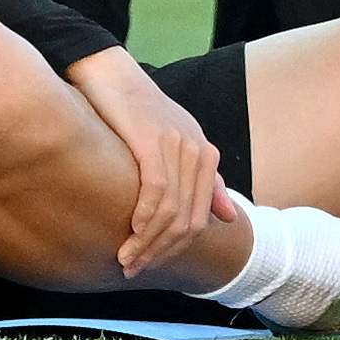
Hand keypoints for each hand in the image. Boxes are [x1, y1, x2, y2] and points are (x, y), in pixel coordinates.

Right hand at [67, 48, 220, 275]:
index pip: (200, 218)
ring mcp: (178, 146)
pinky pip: (156, 191)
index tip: (152, 264)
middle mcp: (197, 152)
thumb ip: (205, 180)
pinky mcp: (153, 142)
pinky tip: (131, 231)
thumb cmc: (137, 110)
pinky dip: (145, 216)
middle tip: (133, 267)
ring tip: (126, 258)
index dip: (176, 248)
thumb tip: (230, 217)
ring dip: (147, 242)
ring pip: (171, 211)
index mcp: (206, 155)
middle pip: (187, 220)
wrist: (110, 72)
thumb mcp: (177, 143)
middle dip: (160, 251)